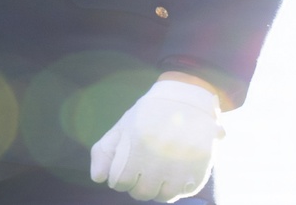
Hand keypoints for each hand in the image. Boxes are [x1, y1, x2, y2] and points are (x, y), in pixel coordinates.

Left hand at [90, 80, 223, 201]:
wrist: (185, 101)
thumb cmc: (147, 116)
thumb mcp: (121, 128)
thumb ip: (104, 153)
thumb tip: (98, 179)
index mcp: (135, 147)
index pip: (119, 182)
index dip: (119, 176)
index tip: (125, 166)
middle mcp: (157, 161)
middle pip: (140, 192)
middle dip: (137, 183)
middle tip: (142, 168)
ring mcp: (179, 169)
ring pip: (161, 196)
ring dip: (157, 187)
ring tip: (158, 169)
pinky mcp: (197, 173)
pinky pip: (182, 193)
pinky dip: (176, 187)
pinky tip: (174, 170)